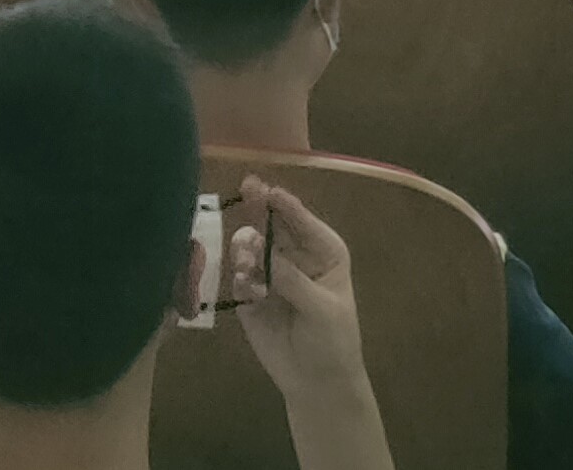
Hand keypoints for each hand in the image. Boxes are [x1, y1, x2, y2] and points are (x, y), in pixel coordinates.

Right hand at [224, 177, 371, 413]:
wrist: (317, 383)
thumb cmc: (333, 340)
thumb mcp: (321, 308)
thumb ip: (291, 279)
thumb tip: (259, 249)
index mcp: (321, 248)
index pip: (299, 217)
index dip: (282, 201)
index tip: (264, 189)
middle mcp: (293, 253)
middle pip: (270, 223)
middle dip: (256, 209)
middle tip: (244, 192)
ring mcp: (269, 273)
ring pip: (249, 246)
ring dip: (245, 247)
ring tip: (247, 262)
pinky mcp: (249, 295)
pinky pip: (239, 277)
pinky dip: (240, 278)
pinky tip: (249, 289)